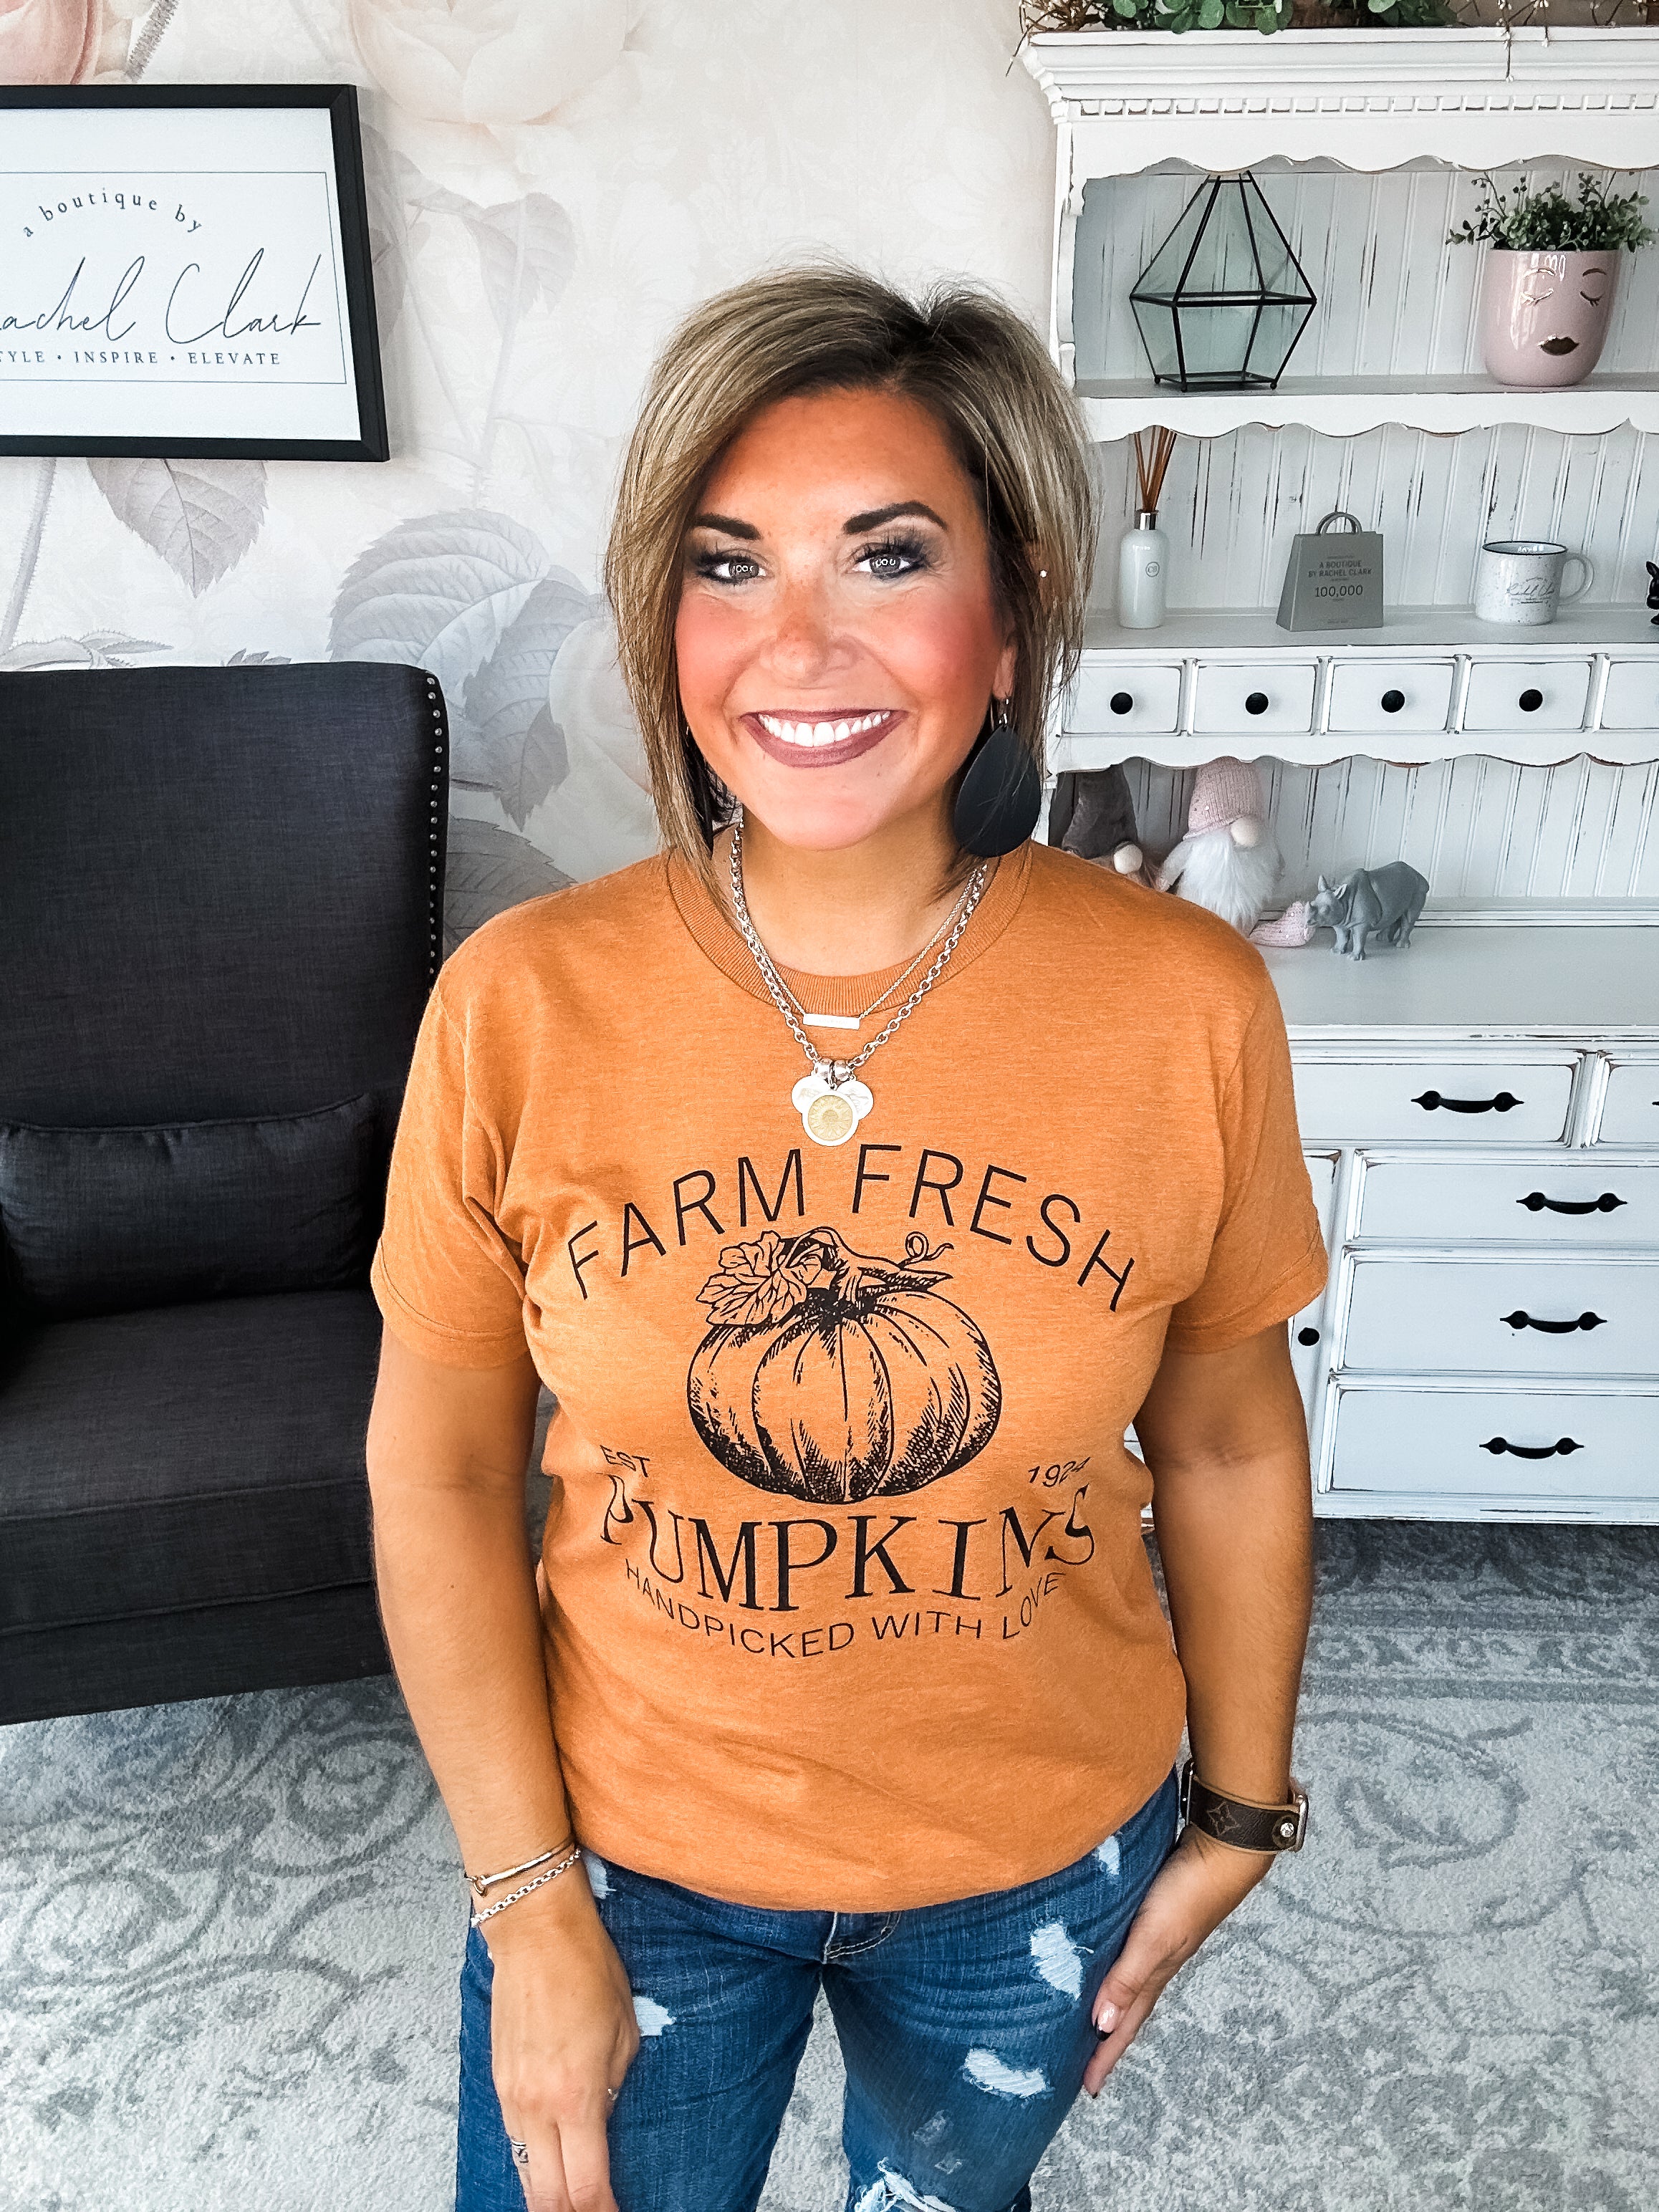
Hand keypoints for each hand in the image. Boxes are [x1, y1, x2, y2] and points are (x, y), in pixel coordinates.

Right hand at [484, 1872, 640, 2211]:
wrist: (534, 1930)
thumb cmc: (587, 1968)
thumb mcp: (625, 2031)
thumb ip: (614, 2088)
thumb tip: (603, 2121)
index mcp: (575, 2096)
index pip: (586, 2186)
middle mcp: (535, 2106)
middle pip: (546, 2197)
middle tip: (599, 2211)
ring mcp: (510, 2096)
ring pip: (524, 2174)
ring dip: (549, 2196)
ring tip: (575, 2200)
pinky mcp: (497, 2082)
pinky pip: (514, 2141)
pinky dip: (533, 2164)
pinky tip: (550, 2166)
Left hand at [1082, 1826, 1272, 2096]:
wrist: (1220, 1850)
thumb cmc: (1188, 1894)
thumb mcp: (1154, 1939)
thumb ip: (1128, 1978)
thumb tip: (1100, 2025)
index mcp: (1155, 1975)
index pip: (1123, 2026)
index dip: (1105, 2056)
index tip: (1087, 2088)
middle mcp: (1154, 1963)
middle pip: (1125, 2010)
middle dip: (1103, 2039)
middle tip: (1079, 2063)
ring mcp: (1156, 1940)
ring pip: (1126, 1982)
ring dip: (1107, 2003)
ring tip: (1083, 2017)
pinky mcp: (1154, 1915)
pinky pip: (1127, 1953)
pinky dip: (1113, 1967)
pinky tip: (1101, 1959)